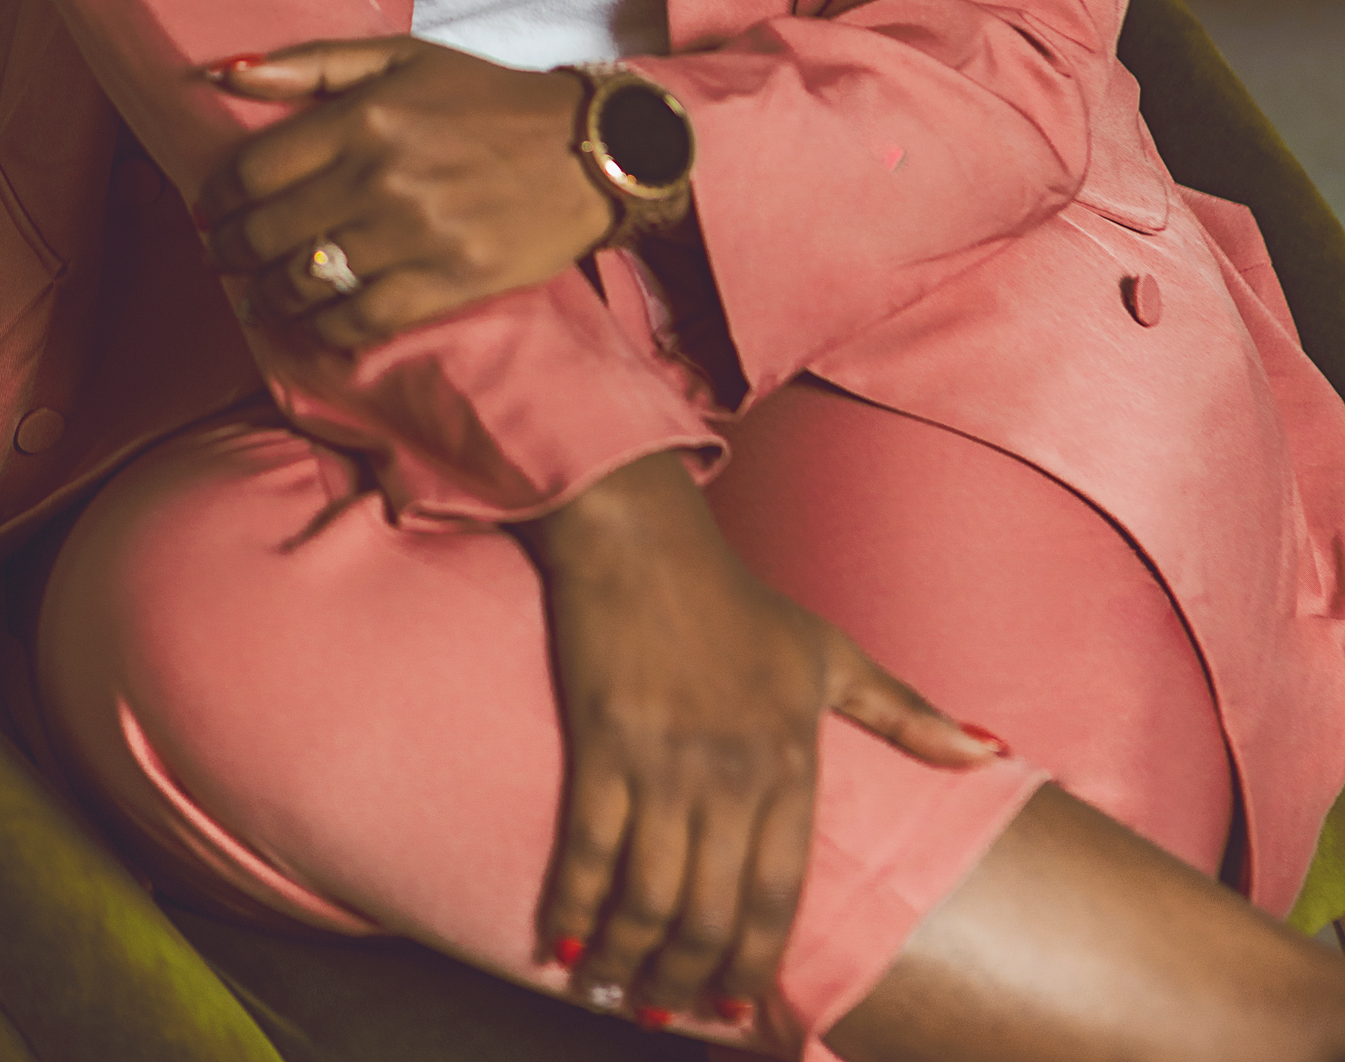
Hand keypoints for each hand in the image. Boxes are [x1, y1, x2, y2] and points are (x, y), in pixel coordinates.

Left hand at [197, 37, 616, 348]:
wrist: (589, 150)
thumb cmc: (487, 100)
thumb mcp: (401, 57)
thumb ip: (310, 63)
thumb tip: (222, 71)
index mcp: (364, 115)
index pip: (253, 169)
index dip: (219, 196)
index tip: (212, 208)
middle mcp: (380, 175)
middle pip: (267, 231)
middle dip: (231, 251)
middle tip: (223, 257)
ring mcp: (414, 234)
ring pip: (304, 282)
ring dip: (267, 295)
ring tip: (258, 294)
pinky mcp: (446, 282)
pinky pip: (358, 321)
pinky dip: (322, 329)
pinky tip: (310, 323)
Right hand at [522, 453, 1001, 1032]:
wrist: (643, 538)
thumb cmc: (736, 599)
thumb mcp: (829, 651)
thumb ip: (906, 712)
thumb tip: (990, 753)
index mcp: (791, 760)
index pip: (780, 897)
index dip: (761, 970)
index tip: (750, 1017)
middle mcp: (733, 773)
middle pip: (712, 916)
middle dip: (690, 984)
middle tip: (671, 1018)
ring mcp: (665, 762)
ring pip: (649, 898)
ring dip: (629, 962)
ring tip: (614, 995)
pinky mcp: (603, 743)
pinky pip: (588, 849)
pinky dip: (572, 906)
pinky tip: (561, 944)